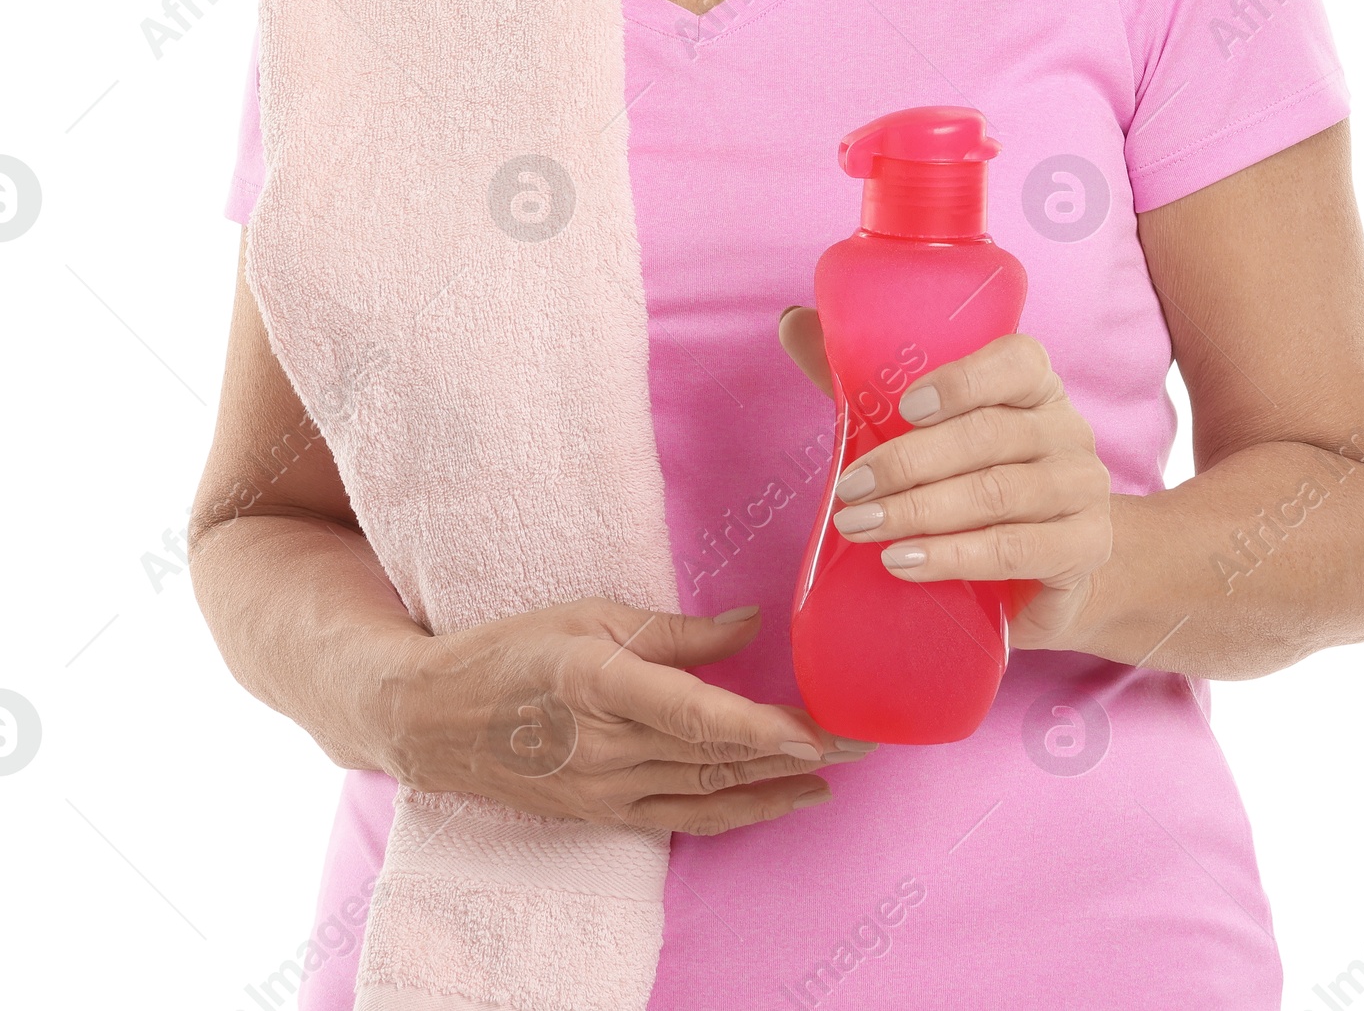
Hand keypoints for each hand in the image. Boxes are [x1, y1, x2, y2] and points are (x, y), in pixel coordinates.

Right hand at [379, 596, 873, 833]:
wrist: (434, 719)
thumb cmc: (513, 648)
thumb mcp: (591, 615)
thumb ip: (675, 630)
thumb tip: (750, 625)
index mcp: (600, 681)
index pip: (696, 715)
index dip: (762, 729)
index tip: (817, 730)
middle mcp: (606, 746)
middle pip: (716, 758)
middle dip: (793, 753)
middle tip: (859, 740)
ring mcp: (603, 790)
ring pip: (707, 794)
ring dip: (777, 788)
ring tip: (835, 774)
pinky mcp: (602, 814)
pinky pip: (681, 819)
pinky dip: (735, 813)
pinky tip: (777, 801)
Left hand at [779, 311, 1111, 650]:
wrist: (1049, 567)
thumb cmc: (976, 478)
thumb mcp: (927, 430)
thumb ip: (865, 380)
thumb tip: (793, 322)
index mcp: (1034, 383)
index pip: (1014, 361)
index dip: (960, 381)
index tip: (902, 408)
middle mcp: (1067, 428)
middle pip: (989, 435)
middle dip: (909, 462)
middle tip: (849, 489)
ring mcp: (1083, 489)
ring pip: (998, 494)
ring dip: (920, 512)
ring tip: (862, 527)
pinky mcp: (1083, 547)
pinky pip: (1015, 549)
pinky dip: (953, 557)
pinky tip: (904, 562)